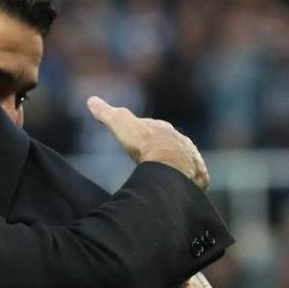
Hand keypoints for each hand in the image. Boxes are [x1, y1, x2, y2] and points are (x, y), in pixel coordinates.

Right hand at [86, 97, 208, 189]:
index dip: (144, 130)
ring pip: (183, 160)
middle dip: (162, 147)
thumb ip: (107, 113)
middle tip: (152, 155)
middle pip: (170, 143)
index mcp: (162, 129)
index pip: (152, 127)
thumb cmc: (145, 144)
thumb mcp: (121, 125)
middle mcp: (180, 142)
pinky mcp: (197, 178)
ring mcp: (191, 160)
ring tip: (167, 174)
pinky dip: (188, 182)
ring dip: (176, 165)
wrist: (170, 166)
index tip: (138, 135)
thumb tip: (91, 100)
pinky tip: (182, 188)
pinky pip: (194, 179)